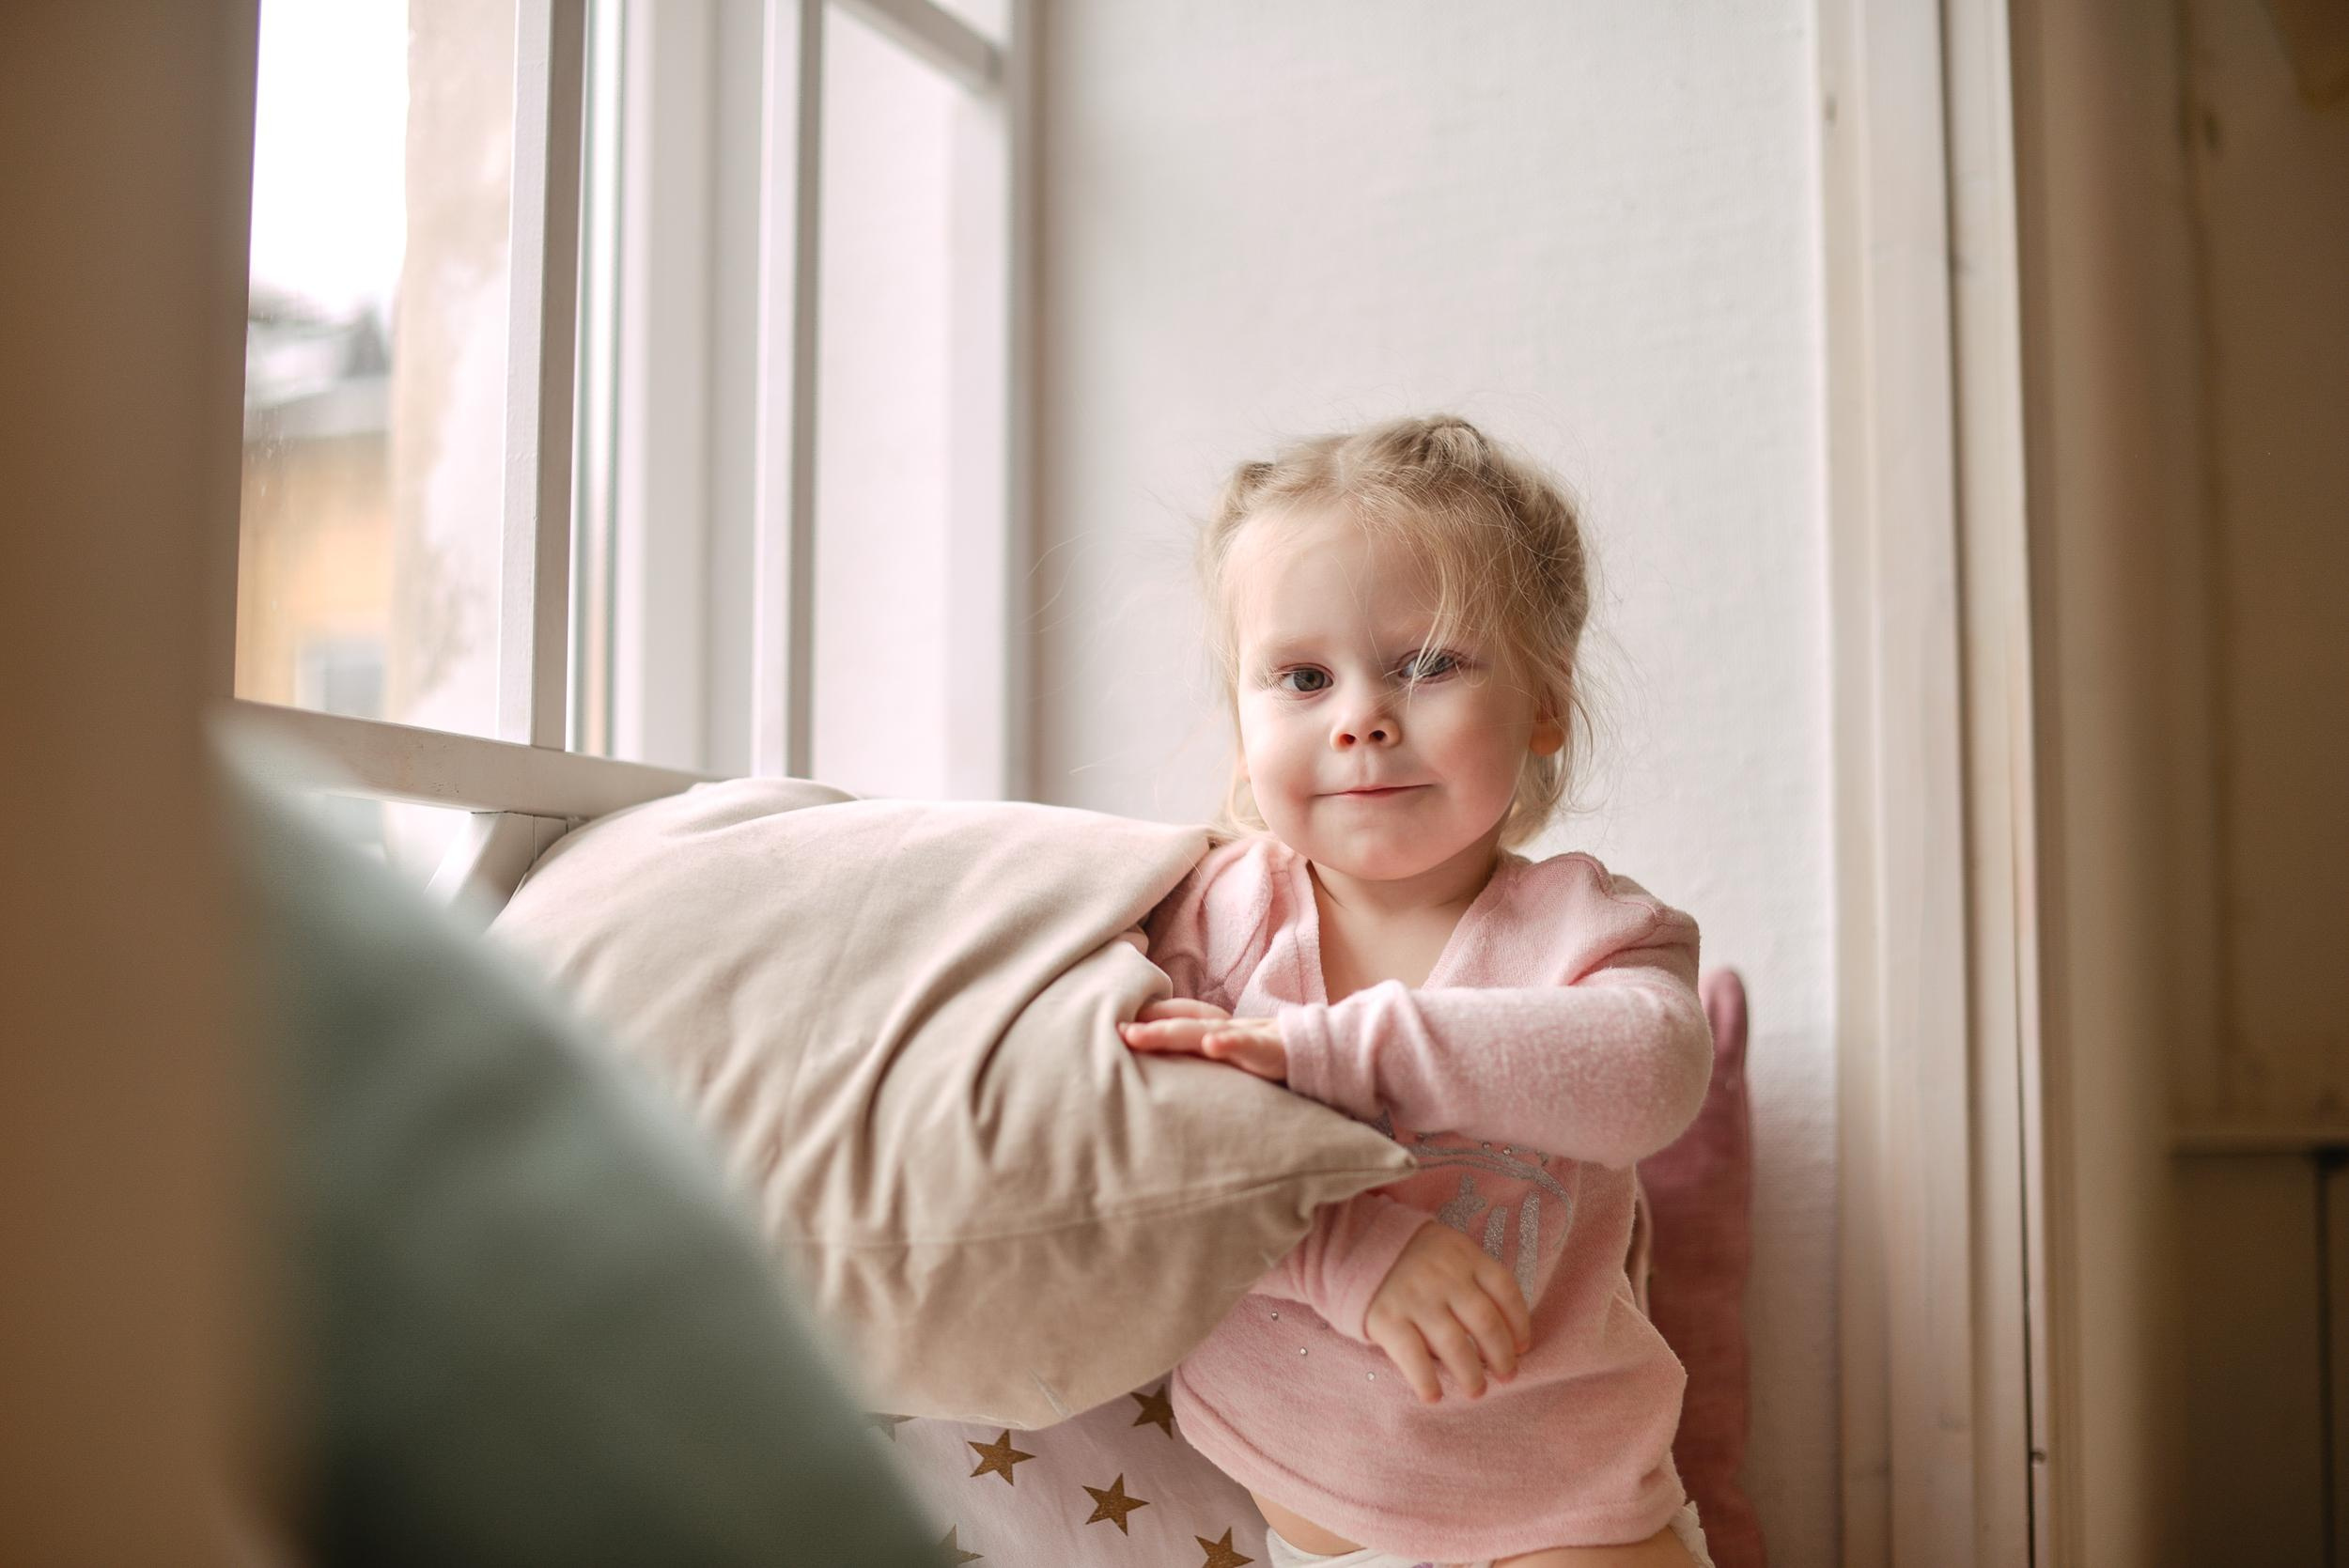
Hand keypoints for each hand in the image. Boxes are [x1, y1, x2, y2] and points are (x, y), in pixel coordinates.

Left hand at [1117, 998, 1287, 1082]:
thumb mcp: (1226, 1058)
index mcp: (1212, 1028)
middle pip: (1179, 1022)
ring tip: (1138, 1035)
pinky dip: (1230, 1043)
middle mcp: (1223, 1028)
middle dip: (1145, 1026)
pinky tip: (1212, 1045)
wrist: (1319, 1058)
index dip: (1144, 1019)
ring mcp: (1245, 1036)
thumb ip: (1196, 1057)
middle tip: (1113, 1031)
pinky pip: (1248, 1044)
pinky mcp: (1268, 1050)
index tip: (1107, 1025)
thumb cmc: (1264, 1060)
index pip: (1174, 1016)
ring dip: (1170, 1031)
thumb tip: (1158, 1067)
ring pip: (1202, 1030)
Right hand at [1362, 1223, 1533, 1403]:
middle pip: (1485, 1321)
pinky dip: (1426, 1382)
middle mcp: (1443, 1275)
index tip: (1522, 1347)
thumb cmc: (1412, 1258)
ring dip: (1470, 1375)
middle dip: (1502, 1355)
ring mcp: (1415, 1297)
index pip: (1506, 1290)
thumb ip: (1472, 1279)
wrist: (1354, 1245)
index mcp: (1464, 1255)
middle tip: (1507, 1376)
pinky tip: (1434, 1397)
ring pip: (1455, 1345)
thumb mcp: (1447, 1251)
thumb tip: (1504, 1334)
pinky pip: (1413, 1358)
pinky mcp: (1387, 1318)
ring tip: (1476, 1391)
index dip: (1520, 1323)